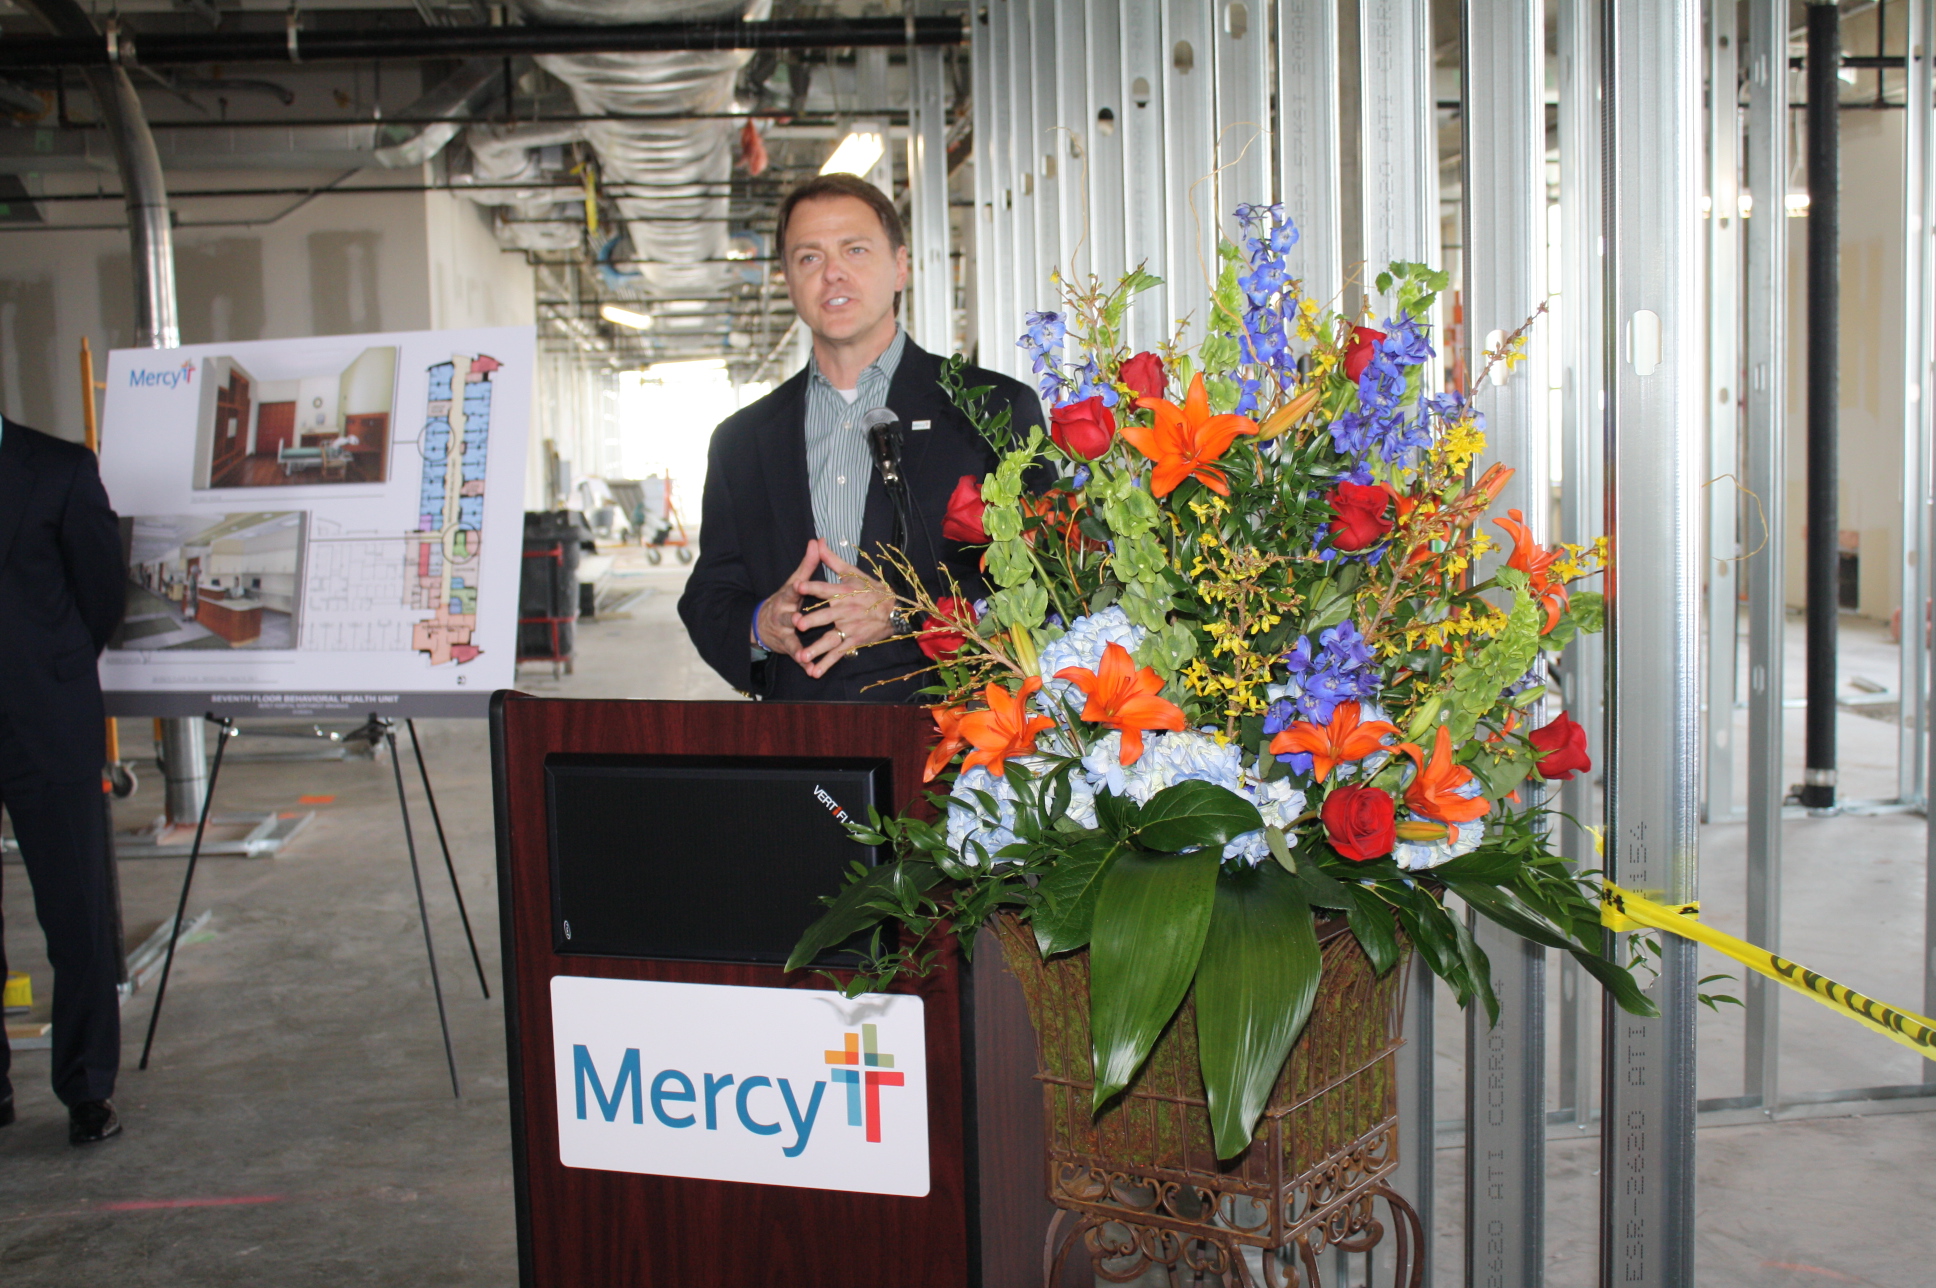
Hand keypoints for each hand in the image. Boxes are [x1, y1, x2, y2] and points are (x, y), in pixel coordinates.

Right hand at [753, 543, 823, 658]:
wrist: (761, 623)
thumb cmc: (785, 599)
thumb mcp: (794, 581)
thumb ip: (808, 564)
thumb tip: (817, 540)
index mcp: (787, 597)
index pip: (793, 590)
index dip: (798, 587)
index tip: (800, 586)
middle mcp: (783, 615)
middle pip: (788, 617)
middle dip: (792, 619)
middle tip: (798, 621)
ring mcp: (784, 632)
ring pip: (791, 639)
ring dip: (798, 647)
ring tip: (805, 655)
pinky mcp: (787, 646)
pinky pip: (796, 655)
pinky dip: (804, 664)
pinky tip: (812, 671)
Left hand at [791, 539, 896, 677]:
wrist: (894, 609)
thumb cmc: (870, 589)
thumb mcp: (852, 572)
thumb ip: (831, 559)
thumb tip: (817, 541)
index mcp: (843, 592)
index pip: (825, 588)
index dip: (812, 587)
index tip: (798, 585)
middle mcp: (845, 610)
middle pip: (826, 616)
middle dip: (813, 620)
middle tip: (798, 624)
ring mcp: (849, 628)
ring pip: (830, 638)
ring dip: (817, 648)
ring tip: (803, 656)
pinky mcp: (853, 641)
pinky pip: (838, 653)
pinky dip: (826, 663)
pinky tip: (814, 672)